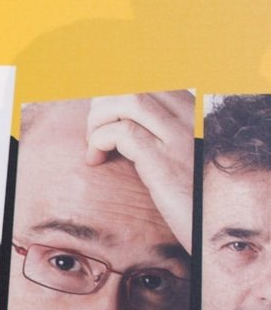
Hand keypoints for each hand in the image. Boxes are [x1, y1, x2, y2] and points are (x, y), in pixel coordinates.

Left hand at [85, 91, 193, 251]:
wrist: (216, 227)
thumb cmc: (195, 198)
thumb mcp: (181, 157)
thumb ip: (161, 135)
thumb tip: (122, 127)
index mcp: (192, 112)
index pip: (147, 82)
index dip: (115, 96)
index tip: (103, 121)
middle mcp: (189, 117)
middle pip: (134, 85)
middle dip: (103, 104)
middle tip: (93, 134)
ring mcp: (179, 137)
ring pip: (128, 100)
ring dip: (99, 120)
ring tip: (93, 146)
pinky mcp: (165, 162)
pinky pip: (123, 133)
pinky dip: (99, 141)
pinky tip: (95, 160)